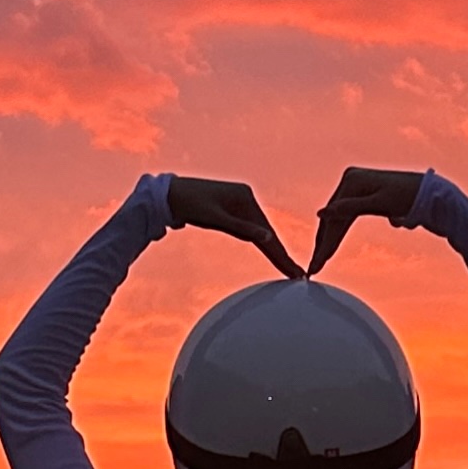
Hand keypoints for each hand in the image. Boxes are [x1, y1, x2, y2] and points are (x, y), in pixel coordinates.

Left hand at [166, 177, 301, 276]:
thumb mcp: (215, 218)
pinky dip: (259, 241)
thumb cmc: (189, 204)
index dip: (279, 253)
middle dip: (281, 254)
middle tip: (299, 274)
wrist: (169, 194)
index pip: (266, 232)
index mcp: (245, 198)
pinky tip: (269, 250)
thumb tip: (268, 238)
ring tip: (290, 268)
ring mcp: (240, 204)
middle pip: (266, 232)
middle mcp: (246, 198)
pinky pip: (249, 229)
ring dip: (273, 250)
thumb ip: (242, 228)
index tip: (294, 270)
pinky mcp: (232, 210)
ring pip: (259, 231)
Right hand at [308, 167, 425, 275]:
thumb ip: (350, 208)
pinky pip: (346, 215)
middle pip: (332, 217)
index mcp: (352, 181)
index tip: (317, 264)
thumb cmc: (409, 196)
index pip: (333, 217)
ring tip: (320, 260)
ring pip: (337, 217)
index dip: (325, 243)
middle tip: (314, 267)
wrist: (430, 191)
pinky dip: (340, 230)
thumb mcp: (380, 203)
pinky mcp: (362, 192)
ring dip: (329, 238)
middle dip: (323, 243)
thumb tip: (321, 214)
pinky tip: (332, 244)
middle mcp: (350, 180)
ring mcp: (355, 185)